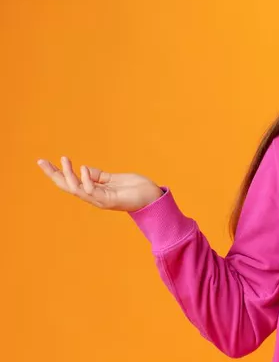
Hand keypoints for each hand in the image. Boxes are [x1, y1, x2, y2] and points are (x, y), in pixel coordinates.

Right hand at [37, 156, 163, 212]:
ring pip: (76, 190)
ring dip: (68, 175)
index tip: (44, 161)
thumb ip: (99, 175)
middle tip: (41, 161)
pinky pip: (92, 192)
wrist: (154, 197)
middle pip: (67, 187)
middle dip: (54, 175)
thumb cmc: (136, 188)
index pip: (70, 182)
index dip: (57, 173)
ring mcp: (101, 200)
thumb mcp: (114, 179)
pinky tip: (83, 168)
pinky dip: (86, 180)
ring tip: (64, 161)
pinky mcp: (110, 200)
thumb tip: (83, 169)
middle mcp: (94, 197)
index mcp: (94, 191)